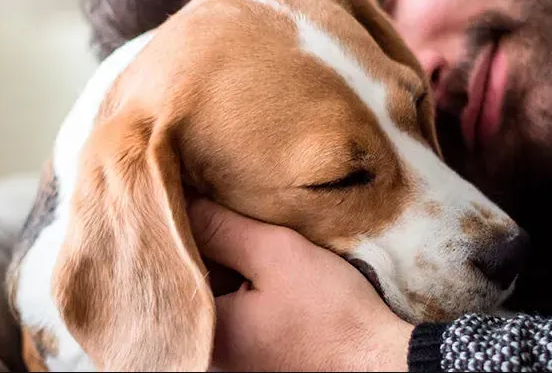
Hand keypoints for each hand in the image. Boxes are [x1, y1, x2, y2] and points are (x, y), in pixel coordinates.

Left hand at [189, 199, 414, 371]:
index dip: (184, 223)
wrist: (379, 363)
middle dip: (207, 246)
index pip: (171, 264)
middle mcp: (206, 352)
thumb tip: (176, 199)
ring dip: (227, 265)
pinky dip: (241, 287)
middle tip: (227, 211)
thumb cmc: (332, 316)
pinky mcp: (250, 356)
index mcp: (201, 333)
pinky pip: (232, 310)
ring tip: (249, 238)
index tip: (200, 196)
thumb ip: (221, 228)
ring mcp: (228, 358)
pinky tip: (264, 270)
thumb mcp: (276, 255)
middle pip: (190, 280)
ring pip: (213, 293)